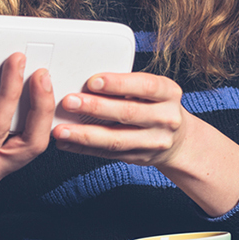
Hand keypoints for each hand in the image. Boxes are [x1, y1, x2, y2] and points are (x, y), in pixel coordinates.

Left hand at [52, 72, 188, 166]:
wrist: (177, 140)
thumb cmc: (155, 106)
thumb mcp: (153, 91)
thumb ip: (127, 86)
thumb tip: (86, 81)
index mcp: (169, 93)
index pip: (145, 85)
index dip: (118, 83)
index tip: (93, 81)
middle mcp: (166, 118)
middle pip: (128, 113)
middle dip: (95, 107)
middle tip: (69, 101)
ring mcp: (153, 142)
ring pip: (115, 139)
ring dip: (84, 135)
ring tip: (60, 130)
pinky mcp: (138, 158)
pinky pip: (107, 155)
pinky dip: (84, 149)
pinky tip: (66, 143)